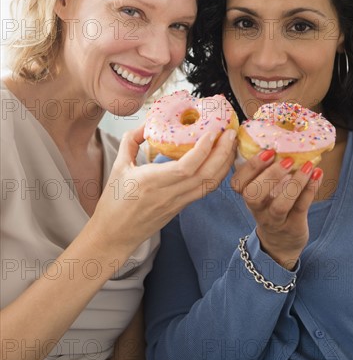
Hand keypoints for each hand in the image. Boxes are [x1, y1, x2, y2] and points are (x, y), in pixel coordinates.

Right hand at [88, 126, 236, 259]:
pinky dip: (217, 175)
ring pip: (210, 184)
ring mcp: (178, 202)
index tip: (213, 131)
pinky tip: (220, 161)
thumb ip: (131, 141)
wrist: (115, 235)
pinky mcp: (182, 207)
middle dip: (223, 153)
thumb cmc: (114, 202)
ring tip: (230, 144)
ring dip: (224, 164)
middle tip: (231, 133)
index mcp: (152, 182)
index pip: (186, 167)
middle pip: (206, 175)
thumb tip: (145, 124)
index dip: (203, 149)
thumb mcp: (118, 166)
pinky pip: (204, 190)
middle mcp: (169, 193)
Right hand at [231, 150, 322, 268]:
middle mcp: (256, 209)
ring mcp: (274, 220)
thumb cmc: (270, 207)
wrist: (280, 243)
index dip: (250, 167)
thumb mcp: (262, 192)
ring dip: (294, 184)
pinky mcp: (292, 226)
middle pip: (252, 195)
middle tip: (287, 160)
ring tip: (308, 166)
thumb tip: (282, 140)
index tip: (267, 151)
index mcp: (247, 195)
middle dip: (269, 175)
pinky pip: (300, 209)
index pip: (237, 183)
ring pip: (279, 205)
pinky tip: (317, 175)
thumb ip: (265, 171)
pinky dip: (310, 190)